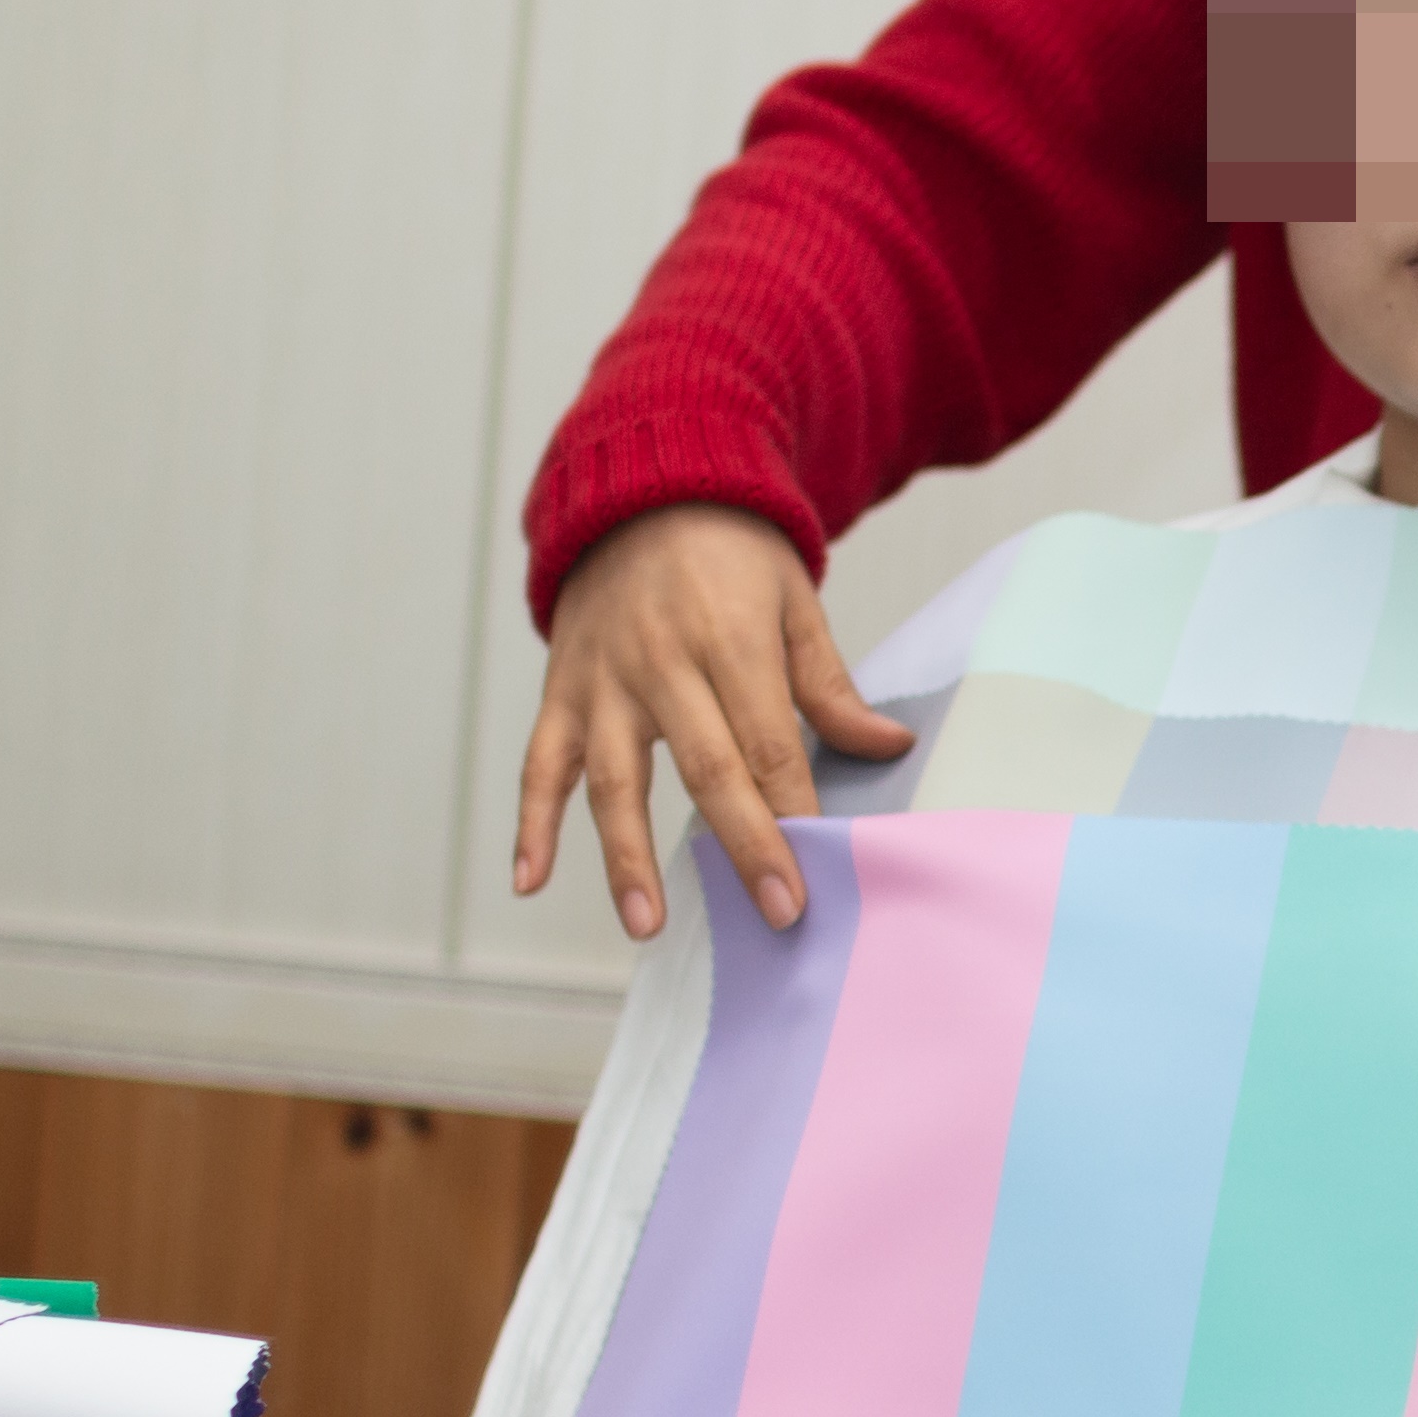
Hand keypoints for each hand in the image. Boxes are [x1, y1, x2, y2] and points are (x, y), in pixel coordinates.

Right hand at [509, 505, 915, 940]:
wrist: (640, 491)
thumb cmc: (732, 555)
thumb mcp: (794, 600)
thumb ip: (830, 684)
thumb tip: (888, 747)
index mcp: (730, 637)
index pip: (766, 741)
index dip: (791, 809)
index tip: (816, 872)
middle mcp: (662, 661)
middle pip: (705, 767)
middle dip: (743, 845)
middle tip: (776, 914)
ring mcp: (604, 680)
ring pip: (614, 780)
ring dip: (626, 858)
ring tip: (647, 925)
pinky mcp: (562, 691)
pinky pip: (541, 763)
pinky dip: (530, 823)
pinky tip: (528, 881)